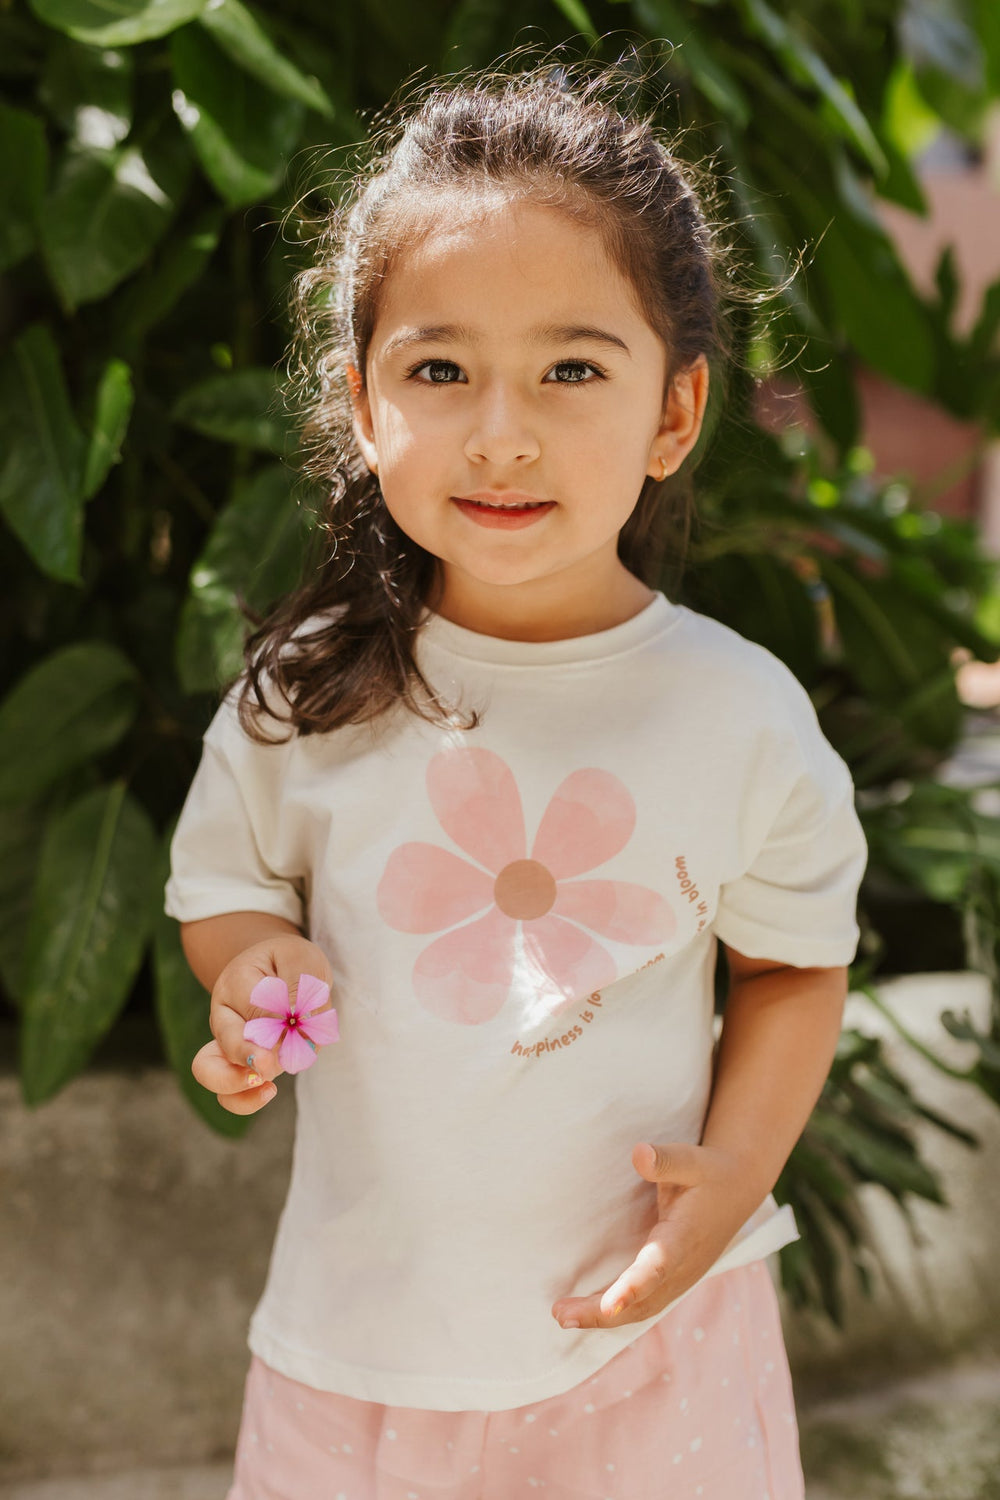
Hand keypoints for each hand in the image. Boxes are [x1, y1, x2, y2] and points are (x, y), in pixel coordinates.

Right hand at [191, 934, 333, 1114]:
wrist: (279, 968)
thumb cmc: (291, 962)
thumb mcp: (301, 959)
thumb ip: (297, 988)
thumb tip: (292, 1022)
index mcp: (234, 982)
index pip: (253, 1007)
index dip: (278, 1021)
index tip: (298, 1021)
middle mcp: (224, 1017)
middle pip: (217, 1040)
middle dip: (245, 1059)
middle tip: (267, 1067)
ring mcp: (229, 1044)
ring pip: (213, 1075)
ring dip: (240, 1085)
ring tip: (268, 1086)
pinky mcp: (242, 1064)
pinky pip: (230, 1093)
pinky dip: (246, 1099)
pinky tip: (268, 1092)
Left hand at [551, 1141, 760, 1330]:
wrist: (737, 1188)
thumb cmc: (708, 1172)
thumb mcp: (690, 1159)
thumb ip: (665, 1159)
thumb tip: (638, 1153)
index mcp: (684, 1237)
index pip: (657, 1267)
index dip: (633, 1288)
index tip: (608, 1305)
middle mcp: (682, 1266)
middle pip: (642, 1300)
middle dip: (601, 1313)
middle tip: (561, 1315)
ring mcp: (680, 1278)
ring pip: (642, 1308)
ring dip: (603, 1318)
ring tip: (564, 1316)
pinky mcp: (673, 1280)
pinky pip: (645, 1304)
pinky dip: (617, 1314)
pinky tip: (588, 1312)